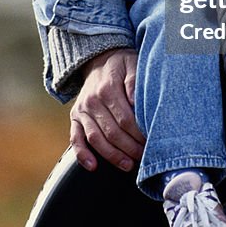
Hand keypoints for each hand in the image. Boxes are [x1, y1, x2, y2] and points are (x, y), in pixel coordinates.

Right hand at [69, 48, 144, 171]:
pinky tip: (93, 166)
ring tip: (127, 165)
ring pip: (95, 139)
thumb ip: (134, 81)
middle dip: (129, 149)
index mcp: (108, 88)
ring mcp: (82, 110)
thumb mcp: (132, 64)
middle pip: (111, 132)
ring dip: (112, 156)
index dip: (138, 134)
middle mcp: (92, 101)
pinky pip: (75, 139)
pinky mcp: (75, 117)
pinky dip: (82, 155)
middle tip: (143, 157)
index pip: (125, 119)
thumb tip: (135, 101)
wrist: (99, 59)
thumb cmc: (121, 64)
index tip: (150, 144)